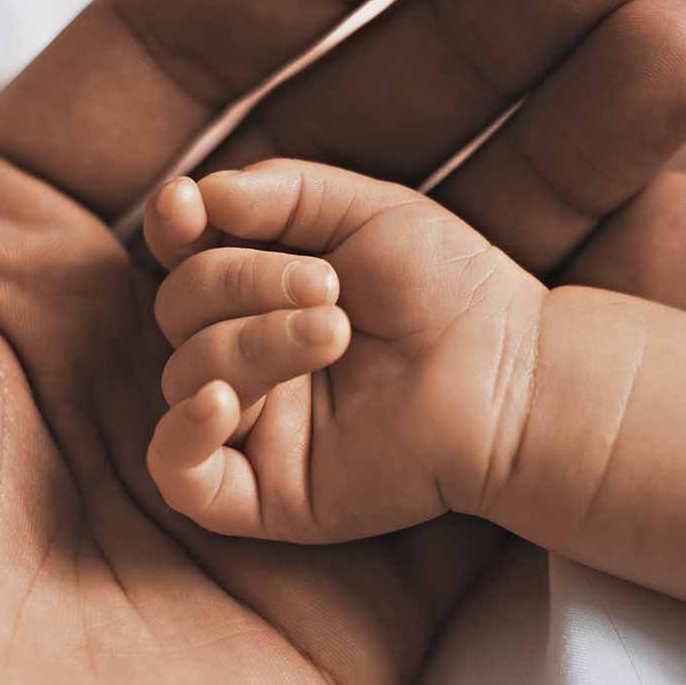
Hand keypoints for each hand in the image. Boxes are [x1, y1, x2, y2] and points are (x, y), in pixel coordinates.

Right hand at [143, 160, 545, 540]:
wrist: (512, 375)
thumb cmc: (450, 290)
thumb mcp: (369, 210)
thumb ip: (281, 192)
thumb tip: (196, 195)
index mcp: (259, 288)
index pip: (182, 253)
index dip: (173, 228)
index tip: (189, 207)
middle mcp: (245, 353)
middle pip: (180, 309)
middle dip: (242, 283)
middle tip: (329, 288)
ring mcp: (252, 425)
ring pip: (187, 376)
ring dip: (253, 344)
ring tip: (336, 333)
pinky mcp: (261, 492)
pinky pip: (178, 472)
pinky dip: (182, 434)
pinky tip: (221, 402)